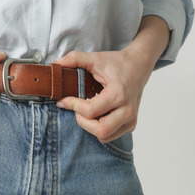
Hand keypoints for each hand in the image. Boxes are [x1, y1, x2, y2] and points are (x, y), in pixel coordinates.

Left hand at [54, 15, 169, 142]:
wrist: (139, 65)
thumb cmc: (117, 63)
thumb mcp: (95, 58)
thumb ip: (75, 58)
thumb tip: (56, 63)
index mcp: (118, 94)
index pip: (90, 111)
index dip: (72, 106)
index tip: (64, 100)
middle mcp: (127, 109)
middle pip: (100, 130)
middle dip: (83, 122)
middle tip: (77, 109)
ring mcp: (131, 119)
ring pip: (105, 136)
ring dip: (91, 127)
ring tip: (87, 112)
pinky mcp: (131, 124)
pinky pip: (111, 136)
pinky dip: (100, 129)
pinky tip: (97, 115)